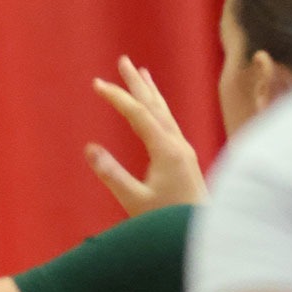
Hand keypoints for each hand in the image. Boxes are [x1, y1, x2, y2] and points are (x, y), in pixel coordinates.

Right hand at [85, 55, 206, 215]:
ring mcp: (182, 149)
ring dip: (149, 91)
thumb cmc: (166, 218)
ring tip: (140, 72)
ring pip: (164, 111)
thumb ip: (112, 174)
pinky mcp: (183, 157)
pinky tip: (154, 107)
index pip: (138, 114)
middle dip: (136, 83)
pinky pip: (168, 122)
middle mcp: (177, 144)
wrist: (201, 230)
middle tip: (122, 61)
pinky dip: (158, 107)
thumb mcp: (134, 200)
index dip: (117, 97)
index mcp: (166, 150)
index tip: (97, 84)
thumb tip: (90, 148)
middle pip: (155, 105)